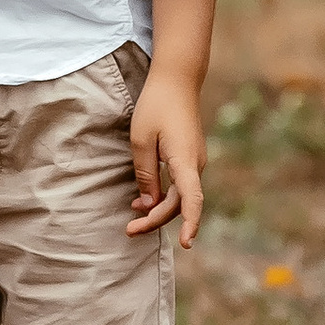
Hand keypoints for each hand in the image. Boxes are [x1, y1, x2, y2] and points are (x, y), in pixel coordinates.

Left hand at [127, 64, 206, 245]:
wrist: (177, 80)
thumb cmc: (155, 106)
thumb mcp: (140, 139)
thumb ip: (146, 173)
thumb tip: (149, 203)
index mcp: (185, 160)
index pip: (192, 199)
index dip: (189, 224)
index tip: (185, 244)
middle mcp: (196, 164)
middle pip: (179, 203)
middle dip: (156, 220)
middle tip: (129, 230)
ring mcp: (195, 161)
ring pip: (179, 196)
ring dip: (159, 210)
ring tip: (133, 220)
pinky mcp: (189, 157)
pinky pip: (179, 185)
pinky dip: (163, 196)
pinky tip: (144, 201)